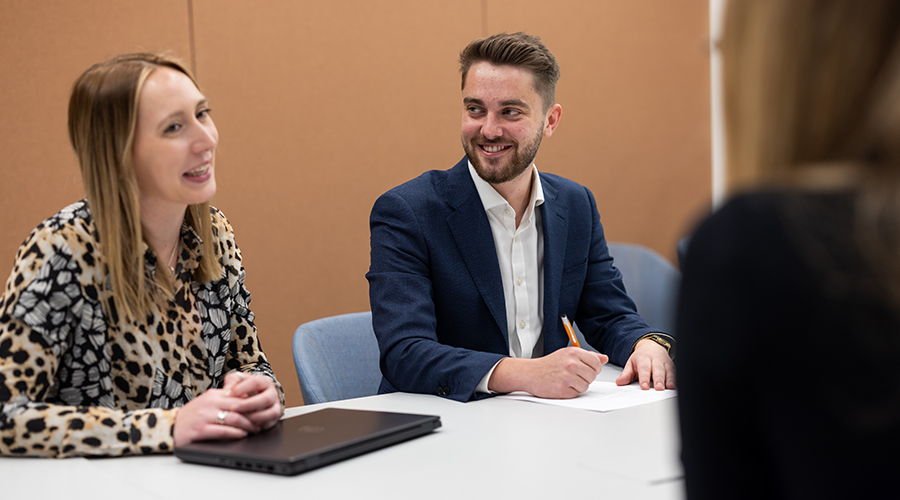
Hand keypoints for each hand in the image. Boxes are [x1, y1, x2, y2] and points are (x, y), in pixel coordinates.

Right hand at [173, 386, 260, 445]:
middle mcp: (210, 403)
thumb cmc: (191, 416)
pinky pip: (223, 431)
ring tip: (254, 429)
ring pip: (234, 418)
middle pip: (240, 406)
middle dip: (254, 415)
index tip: (262, 409)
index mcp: (213, 394)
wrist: (169, 427)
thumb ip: (224, 400)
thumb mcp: (208, 402)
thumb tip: (247, 400)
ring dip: (248, 425)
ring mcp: (205, 416)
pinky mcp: (200, 430)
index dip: (253, 403)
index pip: (239, 396)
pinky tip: (242, 435)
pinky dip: (236, 433)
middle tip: (262, 421)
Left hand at [222, 372, 282, 430]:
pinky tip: (246, 424)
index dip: (243, 388)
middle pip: (266, 399)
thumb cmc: (244, 388)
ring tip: (240, 418)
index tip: (230, 393)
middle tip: (233, 408)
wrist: (255, 397)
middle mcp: (273, 394)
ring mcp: (276, 406)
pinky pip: (269, 423)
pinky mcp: (274, 418)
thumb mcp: (238, 380)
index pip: (256, 382)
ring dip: (255, 417)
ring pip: (271, 412)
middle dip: (249, 405)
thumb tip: (228, 389)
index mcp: (265, 382)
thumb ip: (232, 381)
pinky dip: (258, 425)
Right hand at [489, 347, 608, 398]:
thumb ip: (588, 356)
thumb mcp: (568, 354)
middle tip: (573, 375)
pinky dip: (570, 392)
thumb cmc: (549, 364)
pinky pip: (576, 394)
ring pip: (585, 386)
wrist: (531, 373)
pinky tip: (561, 385)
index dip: (594, 368)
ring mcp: (567, 377)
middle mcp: (571, 364)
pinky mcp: (562, 389)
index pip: (597, 363)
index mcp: (574, 353)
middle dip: (586, 378)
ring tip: (567, 380)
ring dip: (578, 386)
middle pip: (592, 376)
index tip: (586, 369)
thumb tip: (604, 358)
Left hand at [615, 339, 675, 390]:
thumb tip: (619, 382)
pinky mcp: (672, 365)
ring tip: (668, 387)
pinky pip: (675, 372)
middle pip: (658, 369)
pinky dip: (676, 378)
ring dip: (669, 379)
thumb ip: (626, 374)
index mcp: (643, 358)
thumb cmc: (641, 357)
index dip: (644, 377)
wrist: (651, 346)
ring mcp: (665, 362)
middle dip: (658, 379)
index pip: (644, 368)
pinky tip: (675, 386)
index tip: (644, 386)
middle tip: (658, 388)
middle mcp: (655, 359)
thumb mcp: (631, 363)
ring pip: (668, 370)